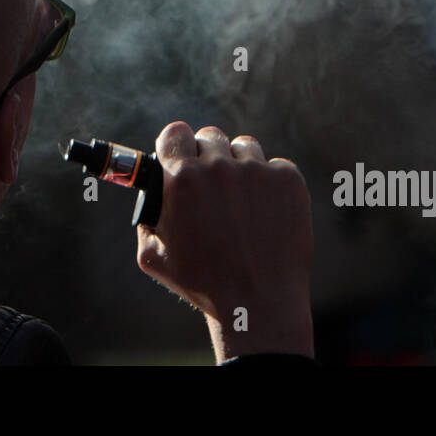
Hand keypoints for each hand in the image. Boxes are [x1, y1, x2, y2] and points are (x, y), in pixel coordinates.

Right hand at [135, 121, 314, 362]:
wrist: (257, 303)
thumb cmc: (202, 284)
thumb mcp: (152, 255)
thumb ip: (147, 217)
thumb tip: (151, 197)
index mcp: (182, 179)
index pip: (175, 132)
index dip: (176, 144)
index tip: (180, 155)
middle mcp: (219, 167)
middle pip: (210, 137)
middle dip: (207, 156)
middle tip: (212, 185)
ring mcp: (257, 171)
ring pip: (244, 148)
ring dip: (239, 166)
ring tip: (241, 201)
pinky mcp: (288, 180)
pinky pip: (275, 167)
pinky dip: (270, 184)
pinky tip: (266, 212)